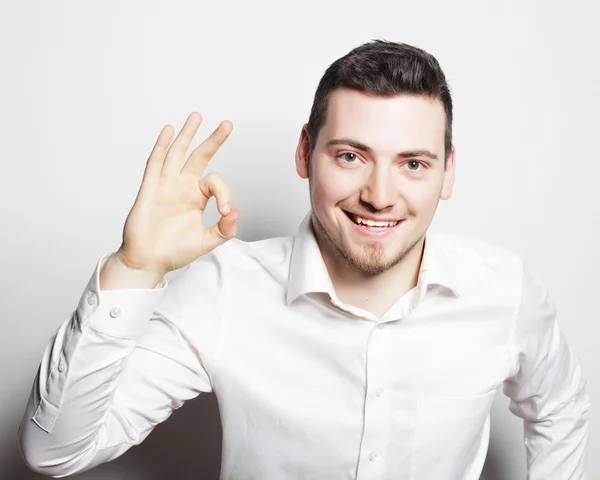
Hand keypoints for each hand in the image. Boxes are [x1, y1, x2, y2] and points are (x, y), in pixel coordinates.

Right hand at [116, 112, 237, 276]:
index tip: (225, 212)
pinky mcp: (149, 190)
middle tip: (227, 124)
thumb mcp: (207, 242)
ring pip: (177, 153)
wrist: (148, 262)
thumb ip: (225, 229)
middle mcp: (182, 187)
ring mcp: (165, 186)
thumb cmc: (174, 252)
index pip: (215, 182)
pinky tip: (168, 131)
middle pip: (199, 157)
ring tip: (196, 116)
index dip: (225, 193)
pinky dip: (161, 146)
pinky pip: (155, 164)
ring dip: (186, 135)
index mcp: (196, 198)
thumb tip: (235, 212)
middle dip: (213, 140)